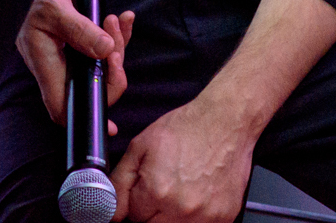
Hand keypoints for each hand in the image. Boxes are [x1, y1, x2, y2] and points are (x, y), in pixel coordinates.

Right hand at [14, 0, 134, 134]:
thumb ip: (79, 30)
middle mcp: (57, 68)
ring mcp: (67, 57)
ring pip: (100, 66)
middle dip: (113, 67)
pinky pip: (100, 48)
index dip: (86, 118)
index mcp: (47, 67)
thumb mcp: (55, 10)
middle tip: (115, 42)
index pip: (65, 107)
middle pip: (92, 86)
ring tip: (116, 22)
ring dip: (116, 46)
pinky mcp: (74, 44)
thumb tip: (105, 50)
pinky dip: (114, 36)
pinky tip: (123, 20)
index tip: (111, 124)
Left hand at [109, 96, 252, 221]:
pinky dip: (194, 216)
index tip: (144, 191)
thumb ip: (119, 182)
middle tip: (162, 188)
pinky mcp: (224, 217)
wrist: (225, 122)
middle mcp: (181, 208)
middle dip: (151, 211)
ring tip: (180, 190)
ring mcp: (205, 216)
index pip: (133, 217)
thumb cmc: (186, 129)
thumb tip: (111, 210)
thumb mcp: (140, 147)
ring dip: (172, 215)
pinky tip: (196, 194)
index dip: (136, 203)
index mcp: (157, 191)